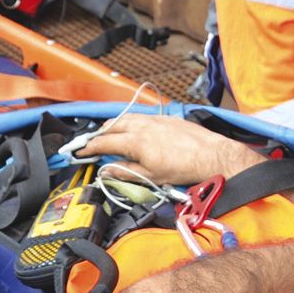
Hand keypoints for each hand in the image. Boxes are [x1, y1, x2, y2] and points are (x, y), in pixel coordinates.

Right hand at [74, 114, 258, 185]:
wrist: (212, 155)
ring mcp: (155, 119)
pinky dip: (130, 121)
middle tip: (91, 142)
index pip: (104, 142)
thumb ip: (126, 172)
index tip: (81, 151)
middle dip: (99, 134)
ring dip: (114, 125)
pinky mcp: (166, 117)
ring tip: (108, 133)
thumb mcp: (152, 177)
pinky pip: (141, 115)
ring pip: (126, 117)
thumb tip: (108, 171)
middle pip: (112, 126)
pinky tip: (132, 127)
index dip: (89, 147)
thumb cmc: (185, 168)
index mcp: (136, 142)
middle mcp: (143, 126)